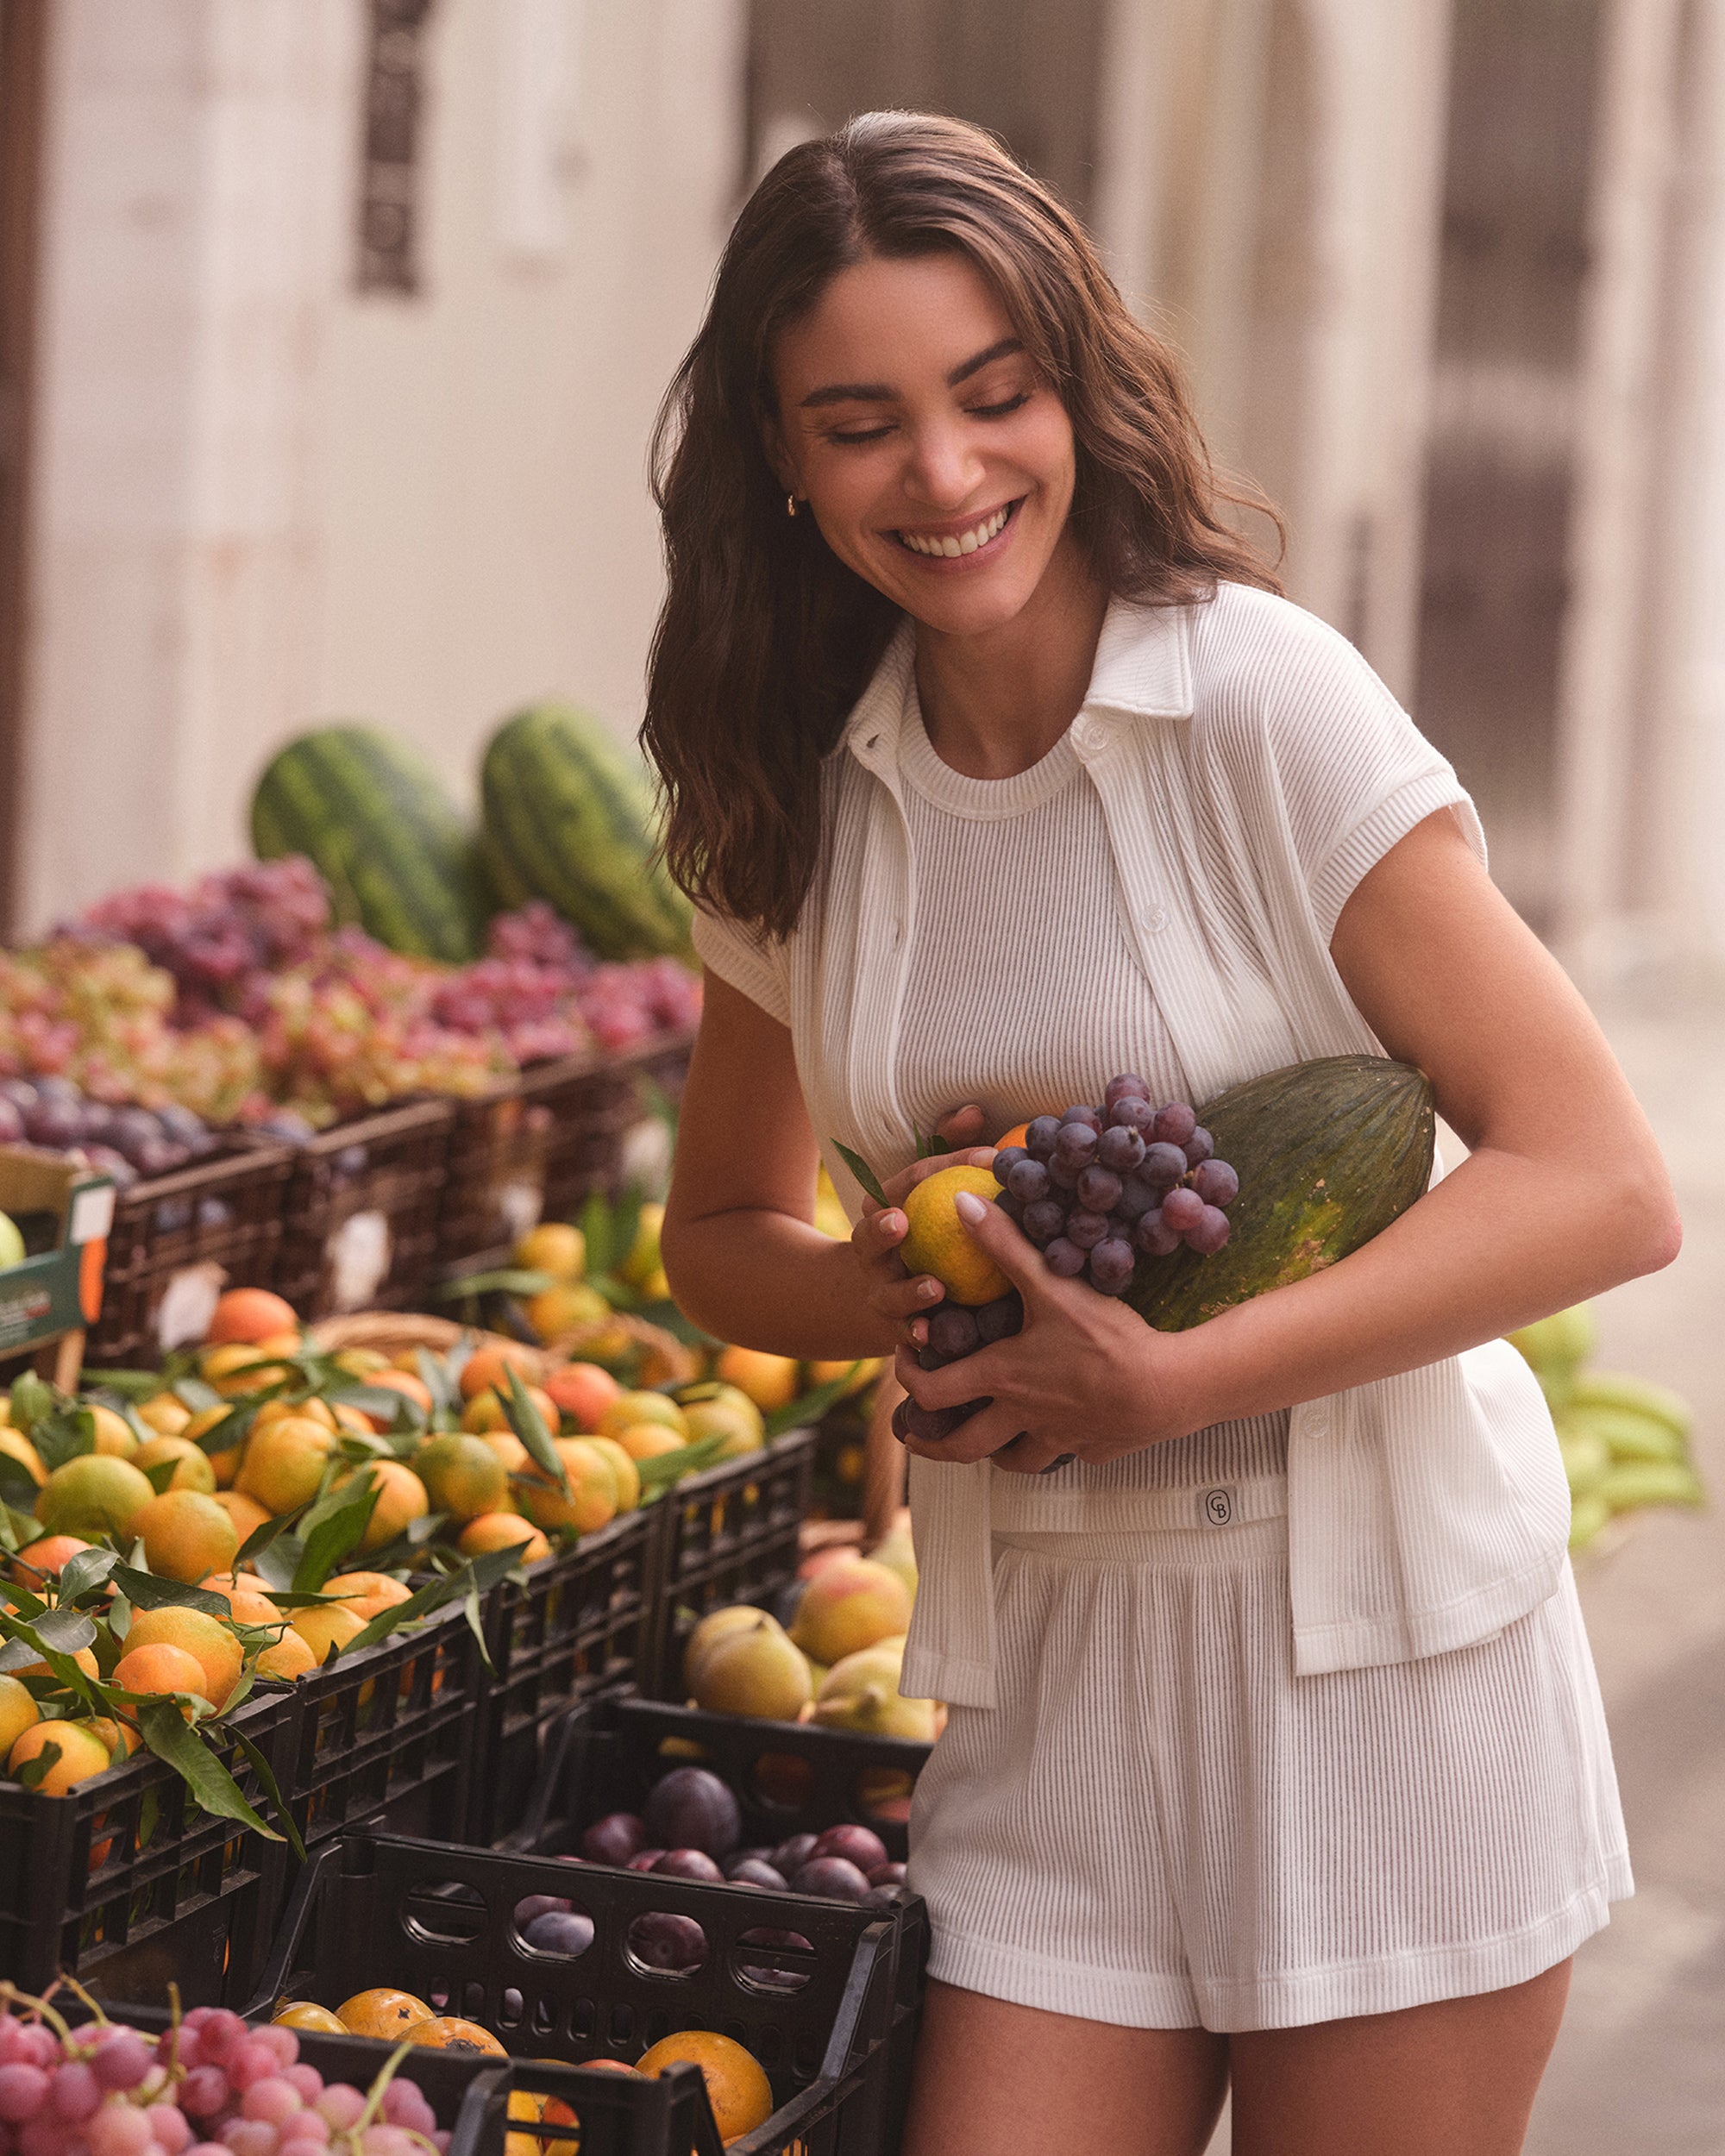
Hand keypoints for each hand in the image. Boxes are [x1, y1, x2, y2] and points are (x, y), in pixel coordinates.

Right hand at [850, 1104, 995, 1341]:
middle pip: (870, 1238)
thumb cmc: (926, 1232)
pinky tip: (930, 1335)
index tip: (986, 1156)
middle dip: (880, 1230)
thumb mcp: (933, 1191)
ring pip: (888, 1294)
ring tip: (934, 1289)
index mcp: (883, 1212)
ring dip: (908, 1291)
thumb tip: (975, 1110)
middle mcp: (874, 1253)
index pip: (905, 1183)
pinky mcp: (891, 1330)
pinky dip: (914, 1335)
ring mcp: (880, 1293)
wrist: (880, 1301)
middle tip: (900, 1221)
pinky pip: (902, 1335)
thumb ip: (951, 1150)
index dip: (939, 1167)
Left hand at [893, 1189, 1204, 1472]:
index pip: (932, 1392)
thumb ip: (1005, 1245)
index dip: (908, 1379)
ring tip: (990, 1435)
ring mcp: (1058, 1438)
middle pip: (960, 1447)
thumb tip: (963, 1204)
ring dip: (994, 1451)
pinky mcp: (1093, 1449)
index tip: (907, 1361)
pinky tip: (1063, 1426)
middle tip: (918, 1431)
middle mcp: (1022, 1416)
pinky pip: (1066, 1453)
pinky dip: (1055, 1443)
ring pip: (1012, 1460)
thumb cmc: (1108, 1341)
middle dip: (930, 1442)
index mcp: (1003, 1378)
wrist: (1170, 1389)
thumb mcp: (1052, 1286)